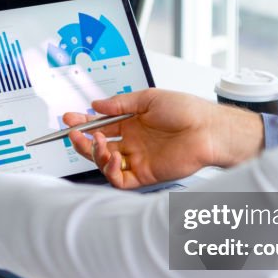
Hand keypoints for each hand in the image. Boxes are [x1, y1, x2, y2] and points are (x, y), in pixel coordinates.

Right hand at [62, 89, 264, 188]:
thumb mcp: (149, 98)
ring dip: (94, 154)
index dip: (83, 122)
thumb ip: (121, 103)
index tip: (69, 118)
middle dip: (82, 140)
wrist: (208, 130)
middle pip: (99, 146)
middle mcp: (134, 142)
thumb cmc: (188, 111)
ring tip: (97, 142)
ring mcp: (138, 159)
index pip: (101, 125)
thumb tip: (96, 104)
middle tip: (74, 133)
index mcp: (133, 123)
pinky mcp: (145, 175)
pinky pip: (119, 179)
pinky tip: (109, 157)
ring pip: (105, 163)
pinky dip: (109, 171)